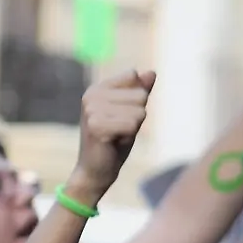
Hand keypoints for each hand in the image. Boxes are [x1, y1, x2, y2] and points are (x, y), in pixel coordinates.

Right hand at [73, 69, 154, 195]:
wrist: (95, 170)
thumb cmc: (114, 141)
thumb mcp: (129, 113)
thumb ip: (139, 92)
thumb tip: (152, 72)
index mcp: (96, 89)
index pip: (133, 76)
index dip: (136, 98)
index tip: (120, 115)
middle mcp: (91, 96)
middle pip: (139, 94)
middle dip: (136, 115)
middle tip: (118, 129)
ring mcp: (91, 110)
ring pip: (139, 110)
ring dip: (133, 127)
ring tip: (116, 135)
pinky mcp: (96, 126)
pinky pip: (133, 124)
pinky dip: (129, 136)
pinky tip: (114, 142)